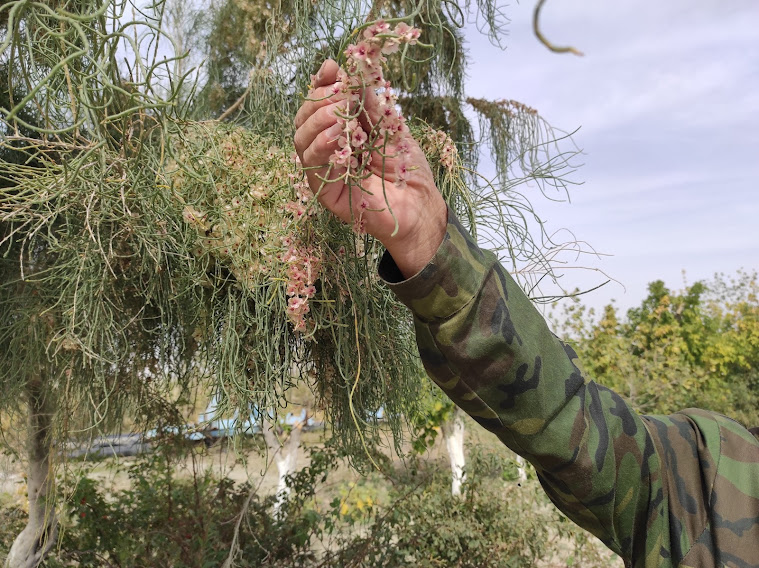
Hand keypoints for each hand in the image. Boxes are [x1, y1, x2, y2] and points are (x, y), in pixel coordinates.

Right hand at [294, 59, 446, 277]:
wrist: (420, 205)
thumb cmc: (407, 169)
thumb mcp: (390, 126)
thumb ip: (370, 103)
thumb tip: (353, 71)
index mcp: (341, 131)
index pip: (318, 103)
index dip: (320, 84)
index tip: (331, 67)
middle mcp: (328, 149)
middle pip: (303, 119)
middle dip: (317, 101)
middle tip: (339, 94)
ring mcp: (324, 170)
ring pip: (301, 141)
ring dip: (316, 122)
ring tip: (339, 115)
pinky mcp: (325, 192)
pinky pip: (311, 167)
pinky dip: (319, 147)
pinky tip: (335, 136)